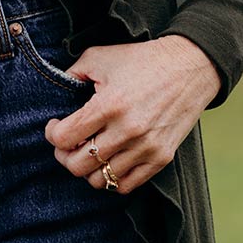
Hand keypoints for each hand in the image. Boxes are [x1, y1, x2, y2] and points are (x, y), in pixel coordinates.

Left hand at [44, 35, 221, 193]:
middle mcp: (127, 130)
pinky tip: (110, 159)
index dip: (52, 133)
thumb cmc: (141, 59)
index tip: (56, 125)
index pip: (64, 138)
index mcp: (109, 105)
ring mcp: (146, 147)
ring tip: (90, 151)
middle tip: (69, 142)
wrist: (190, 66)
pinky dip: (112, 177)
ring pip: (100, 180)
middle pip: (77, 165)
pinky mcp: (161, 158)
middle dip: (65, 155)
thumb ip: (72, 74)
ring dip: (88, 168)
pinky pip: (126, 185)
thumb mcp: (100, 57)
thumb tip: (56, 91)